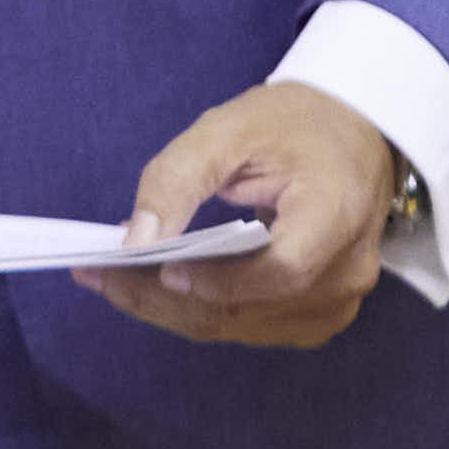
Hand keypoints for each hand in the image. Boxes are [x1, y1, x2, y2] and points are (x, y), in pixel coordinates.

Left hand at [88, 79, 400, 349]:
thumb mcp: (230, 127)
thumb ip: (179, 178)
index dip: (218, 279)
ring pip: (242, 325)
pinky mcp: (321, 313)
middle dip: (165, 298)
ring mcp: (338, 301)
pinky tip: (156, 287)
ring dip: (174, 309)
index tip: (155, 266)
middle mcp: (347, 271)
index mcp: (337, 214)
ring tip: (112, 280)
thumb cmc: (293, 123)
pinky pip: (252, 324)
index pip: (280, 268)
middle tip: (96, 275)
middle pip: (250, 308)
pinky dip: (201, 310)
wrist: (352, 132)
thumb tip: (135, 240)